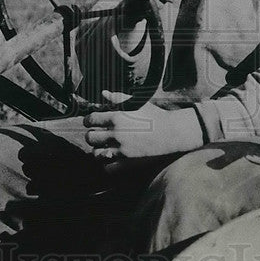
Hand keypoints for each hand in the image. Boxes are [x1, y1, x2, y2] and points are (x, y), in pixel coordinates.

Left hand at [84, 103, 203, 160]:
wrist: (170, 132)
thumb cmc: (154, 114)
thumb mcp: (137, 103)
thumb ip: (118, 98)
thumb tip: (103, 93)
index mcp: (116, 117)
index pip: (91, 120)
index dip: (88, 120)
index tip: (91, 122)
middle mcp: (116, 134)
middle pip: (90, 137)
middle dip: (91, 135)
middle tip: (96, 134)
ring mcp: (121, 149)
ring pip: (96, 153)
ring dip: (97, 150)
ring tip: (102, 146)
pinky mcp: (128, 161)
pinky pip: (108, 167)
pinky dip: (106, 163)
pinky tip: (111, 157)